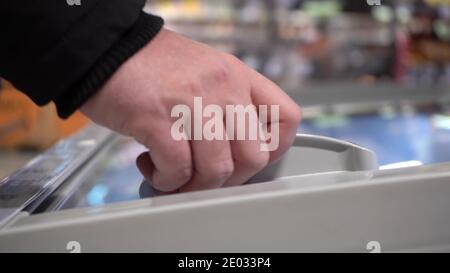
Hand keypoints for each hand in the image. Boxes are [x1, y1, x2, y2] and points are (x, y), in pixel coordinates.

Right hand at [81, 29, 300, 192]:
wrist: (106, 48)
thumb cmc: (151, 67)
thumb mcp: (204, 74)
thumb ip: (226, 105)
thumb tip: (233, 152)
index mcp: (238, 75)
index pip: (286, 117)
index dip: (276, 149)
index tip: (250, 160)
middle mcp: (223, 87)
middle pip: (254, 156)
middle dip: (229, 179)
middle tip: (205, 176)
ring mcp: (193, 102)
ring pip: (217, 170)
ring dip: (194, 185)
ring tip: (174, 174)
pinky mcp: (159, 119)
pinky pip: (178, 170)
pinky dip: (167, 181)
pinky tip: (153, 168)